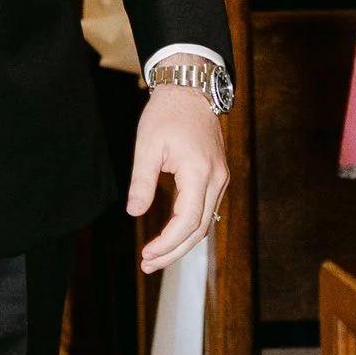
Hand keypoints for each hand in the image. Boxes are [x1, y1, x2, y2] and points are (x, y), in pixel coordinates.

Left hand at [128, 82, 224, 273]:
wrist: (191, 90)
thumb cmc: (167, 114)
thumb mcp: (147, 146)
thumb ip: (142, 181)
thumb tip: (134, 213)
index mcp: (199, 172)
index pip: (187, 221)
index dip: (167, 243)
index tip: (146, 254)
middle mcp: (217, 179)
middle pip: (199, 230)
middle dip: (174, 251)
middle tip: (148, 264)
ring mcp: (221, 179)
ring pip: (206, 223)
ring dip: (182, 243)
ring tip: (156, 256)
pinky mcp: (217, 177)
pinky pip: (207, 210)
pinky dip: (190, 228)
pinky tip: (171, 236)